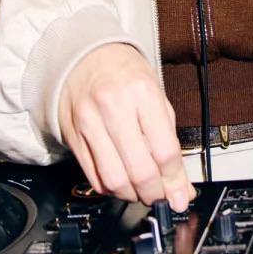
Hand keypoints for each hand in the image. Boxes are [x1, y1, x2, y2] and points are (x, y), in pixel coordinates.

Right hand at [56, 43, 191, 210]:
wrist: (84, 56)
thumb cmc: (124, 73)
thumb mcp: (156, 95)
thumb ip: (169, 140)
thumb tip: (180, 184)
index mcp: (142, 92)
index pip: (164, 150)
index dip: (175, 180)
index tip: (180, 192)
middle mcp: (113, 107)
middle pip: (139, 170)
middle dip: (155, 194)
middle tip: (161, 196)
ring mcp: (89, 123)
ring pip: (114, 179)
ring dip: (132, 195)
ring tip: (141, 191)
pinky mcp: (72, 136)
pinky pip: (93, 176)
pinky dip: (110, 188)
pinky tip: (121, 182)